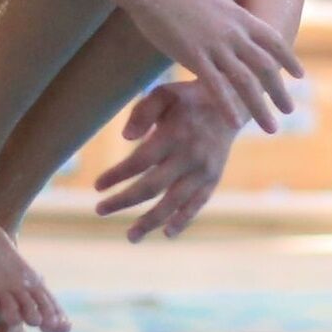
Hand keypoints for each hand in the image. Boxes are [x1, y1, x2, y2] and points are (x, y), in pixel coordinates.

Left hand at [94, 79, 240, 239]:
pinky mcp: (213, 180)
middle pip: (152, 187)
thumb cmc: (189, 99)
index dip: (117, 175)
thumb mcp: (165, 94)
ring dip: (150, 221)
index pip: (140, 161)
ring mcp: (203, 171)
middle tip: (99, 210)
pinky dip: (183, 220)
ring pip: (173, 203)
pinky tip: (167, 233)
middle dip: (123, 201)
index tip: (97, 186)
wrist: (233, 105)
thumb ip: (143, 112)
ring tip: (131, 237)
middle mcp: (189, 156)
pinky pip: (197, 205)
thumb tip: (125, 138)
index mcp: (174, 134)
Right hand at [121, 0, 301, 132]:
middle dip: (279, 91)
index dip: (288, 59)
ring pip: (245, 81)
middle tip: (289, 110)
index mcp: (241, 17)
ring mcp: (215, 47)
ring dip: (259, 106)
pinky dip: (227, 105)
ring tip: (270, 127)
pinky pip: (215, 86)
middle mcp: (234, 34)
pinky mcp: (194, 57)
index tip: (300, 76)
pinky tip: (235, 122)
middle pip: (265, 67)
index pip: (273, 41)